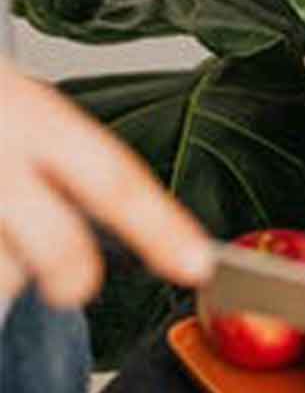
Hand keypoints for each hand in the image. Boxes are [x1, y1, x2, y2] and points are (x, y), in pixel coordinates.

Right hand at [0, 60, 211, 307]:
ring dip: (0, 271)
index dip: (161, 226)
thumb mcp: (16, 107)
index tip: (197, 265)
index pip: (114, 178)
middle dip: (72, 279)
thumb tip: (133, 233)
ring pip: (3, 275)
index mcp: (30, 114)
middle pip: (59, 246)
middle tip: (71, 286)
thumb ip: (59, 159)